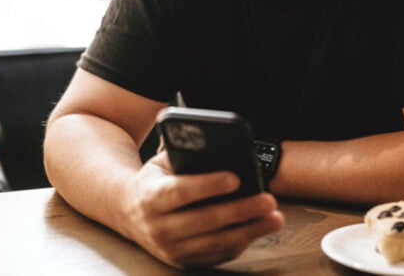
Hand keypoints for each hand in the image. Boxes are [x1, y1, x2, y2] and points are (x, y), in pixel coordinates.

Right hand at [121, 150, 284, 267]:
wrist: (128, 213)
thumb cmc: (155, 180)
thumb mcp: (161, 163)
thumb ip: (183, 153)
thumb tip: (215, 141)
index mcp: (151, 197)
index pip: (181, 191)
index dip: (209, 185)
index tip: (236, 178)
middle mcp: (158, 227)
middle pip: (206, 220)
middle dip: (241, 210)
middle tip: (269, 199)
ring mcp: (170, 249)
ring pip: (216, 243)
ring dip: (250, 231)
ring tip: (274, 218)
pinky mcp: (182, 262)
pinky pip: (217, 255)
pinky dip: (241, 243)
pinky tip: (259, 229)